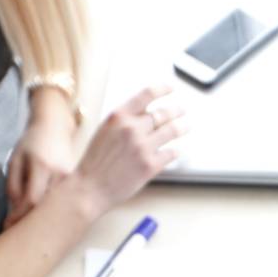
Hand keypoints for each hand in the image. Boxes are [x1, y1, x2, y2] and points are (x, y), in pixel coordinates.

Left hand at [4, 88, 77, 226]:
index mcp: (42, 165)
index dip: (20, 217)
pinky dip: (52, 212)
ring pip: (56, 208)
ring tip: (30, 229)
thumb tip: (15, 211)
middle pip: (47, 208)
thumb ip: (14, 185)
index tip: (9, 226)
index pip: (32, 200)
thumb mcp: (16, 160)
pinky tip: (44, 217)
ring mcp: (72, 179)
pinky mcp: (77, 183)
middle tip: (19, 234)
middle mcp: (61, 174)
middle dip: (32, 223)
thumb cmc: (32, 142)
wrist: (55, 126)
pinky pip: (63, 203)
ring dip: (43, 220)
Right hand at [70, 86, 187, 219]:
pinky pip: (170, 154)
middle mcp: (132, 128)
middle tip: (182, 110)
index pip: (146, 95)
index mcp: (119, 116)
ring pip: (170, 131)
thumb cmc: (95, 162)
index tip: (171, 89)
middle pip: (162, 113)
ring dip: (181, 128)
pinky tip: (177, 151)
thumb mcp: (105, 131)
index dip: (162, 90)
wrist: (91, 187)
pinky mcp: (150, 166)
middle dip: (176, 110)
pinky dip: (176, 152)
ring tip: (186, 126)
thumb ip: (124, 121)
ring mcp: (143, 147)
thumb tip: (145, 114)